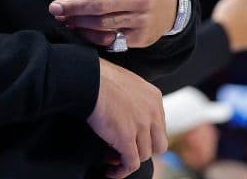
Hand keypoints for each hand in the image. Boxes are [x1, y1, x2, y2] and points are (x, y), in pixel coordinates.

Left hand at [49, 0, 177, 49]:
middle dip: (75, 7)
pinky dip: (90, 35)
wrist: (167, 8)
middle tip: (54, 8)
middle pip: (103, 5)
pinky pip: (110, 38)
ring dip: (79, 22)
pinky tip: (78, 28)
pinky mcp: (139, 38)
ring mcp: (142, 20)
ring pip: (104, 23)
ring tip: (63, 18)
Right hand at [88, 58, 166, 178]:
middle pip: (159, 144)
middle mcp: (152, 112)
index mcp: (154, 97)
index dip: (145, 137)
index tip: (130, 140)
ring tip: (112, 159)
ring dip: (128, 159)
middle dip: (143, 149)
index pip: (159, 126)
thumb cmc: (99, 77)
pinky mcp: (127, 138)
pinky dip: (121, 172)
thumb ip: (133, 98)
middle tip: (125, 150)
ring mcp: (142, 125)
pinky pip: (131, 164)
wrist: (87, 78)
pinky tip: (110, 172)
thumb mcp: (126, 83)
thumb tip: (126, 114)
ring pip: (144, 155)